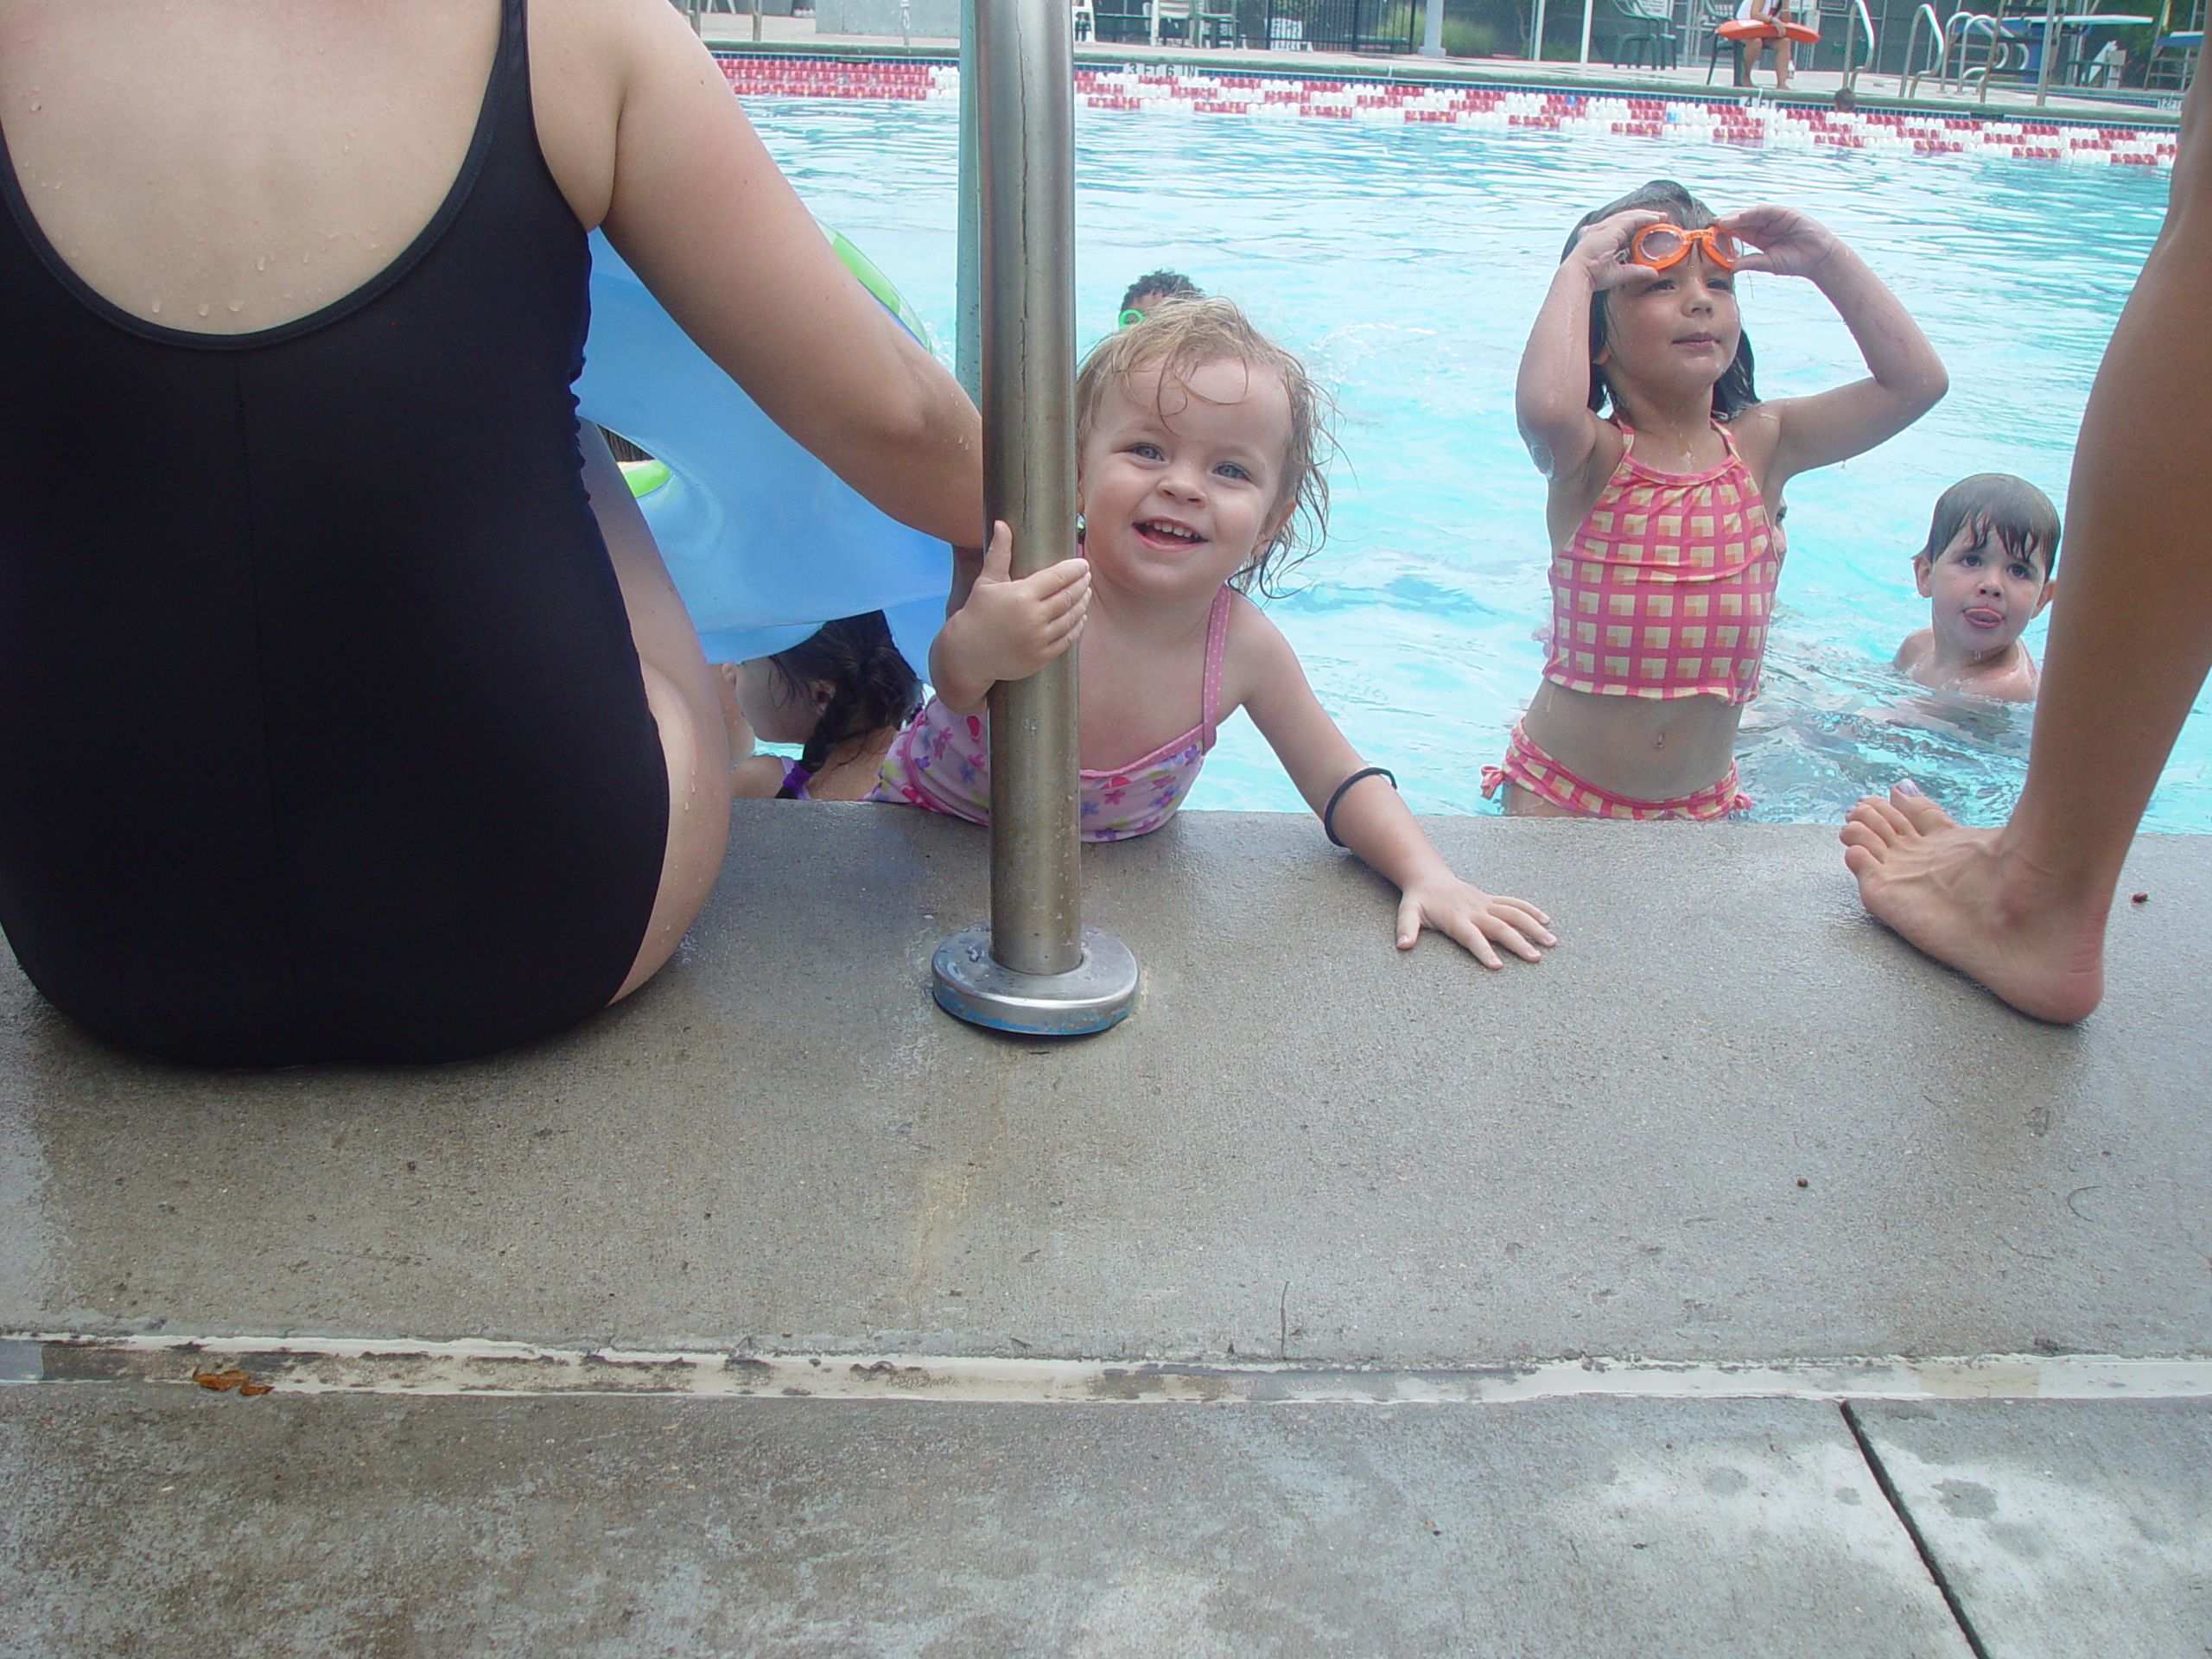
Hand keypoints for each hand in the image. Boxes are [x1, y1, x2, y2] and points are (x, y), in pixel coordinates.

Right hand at [932, 520, 1087, 709]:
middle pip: (1068, 596)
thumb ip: (999, 553)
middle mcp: (1033, 617)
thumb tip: (1001, 524)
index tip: (1082, 563)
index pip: (1058, 577)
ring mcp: (1039, 639)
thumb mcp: (986, 581)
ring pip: (1071, 618)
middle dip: (1081, 584)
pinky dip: (1077, 627)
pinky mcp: (1041, 657)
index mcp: (1022, 595)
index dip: (1074, 569)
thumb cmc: (977, 613)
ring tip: (1086, 593)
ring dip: (1082, 603)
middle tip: (1086, 576)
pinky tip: (1081, 617)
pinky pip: (1067, 640)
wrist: (967, 654)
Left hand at [1394, 875, 1554, 967]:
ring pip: (1514, 913)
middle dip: (1518, 942)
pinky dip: (1530, 910)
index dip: (1484, 951)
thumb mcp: (1407, 912)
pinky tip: (1546, 922)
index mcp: (1456, 918)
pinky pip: (1514, 903)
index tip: (1497, 965)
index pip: (1472, 937)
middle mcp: (1475, 910)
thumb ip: (1405, 929)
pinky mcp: (1491, 900)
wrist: (1428, 877)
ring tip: (1551, 942)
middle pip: (1500, 927)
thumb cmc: (1419, 900)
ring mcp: (1486, 904)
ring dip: (1533, 926)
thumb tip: (1402, 946)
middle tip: (1536, 958)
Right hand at [1569, 208, 1665, 289]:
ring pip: (1630, 215)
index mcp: (1599, 238)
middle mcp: (1600, 229)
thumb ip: (1636, 271)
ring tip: (1661, 217)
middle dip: (1643, 217)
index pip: (1620, 228)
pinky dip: (1645, 217)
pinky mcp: (1612, 227)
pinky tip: (1656, 218)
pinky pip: (1633, 218)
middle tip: (1659, 218)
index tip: (1648, 228)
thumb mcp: (1619, 273)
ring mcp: (1605, 226)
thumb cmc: (1592, 276)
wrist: (1579, 274)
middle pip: (1626, 218)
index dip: (1635, 226)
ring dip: (1647, 215)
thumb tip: (1653, 273)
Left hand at [1718, 204, 1843, 278]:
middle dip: (1726, 223)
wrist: (1817, 259)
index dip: (1723, 234)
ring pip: (1750, 214)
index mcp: (1757, 237)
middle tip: (1710, 227)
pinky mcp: (1785, 213)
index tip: (1708, 238)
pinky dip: (1753, 212)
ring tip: (1722, 222)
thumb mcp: (1768, 263)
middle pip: (1740, 221)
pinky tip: (1741, 216)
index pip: (1736, 233)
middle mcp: (1763, 226)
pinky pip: (1766, 210)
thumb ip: (1750, 262)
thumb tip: (1729, 266)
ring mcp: (1774, 218)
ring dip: (1735, 217)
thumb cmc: (1794, 261)